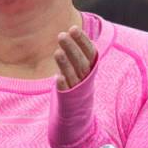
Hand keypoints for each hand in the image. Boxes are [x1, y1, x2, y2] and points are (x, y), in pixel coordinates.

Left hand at [48, 26, 99, 147]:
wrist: (77, 119)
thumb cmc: (76, 88)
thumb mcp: (80, 70)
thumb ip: (78, 54)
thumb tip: (71, 29)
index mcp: (91, 69)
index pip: (90, 52)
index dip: (83, 41)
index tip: (73, 28)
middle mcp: (87, 79)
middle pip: (81, 61)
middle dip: (72, 47)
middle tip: (62, 34)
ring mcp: (78, 90)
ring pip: (74, 75)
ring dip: (66, 63)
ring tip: (57, 51)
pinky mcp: (68, 101)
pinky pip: (67, 92)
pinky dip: (63, 85)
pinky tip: (57, 78)